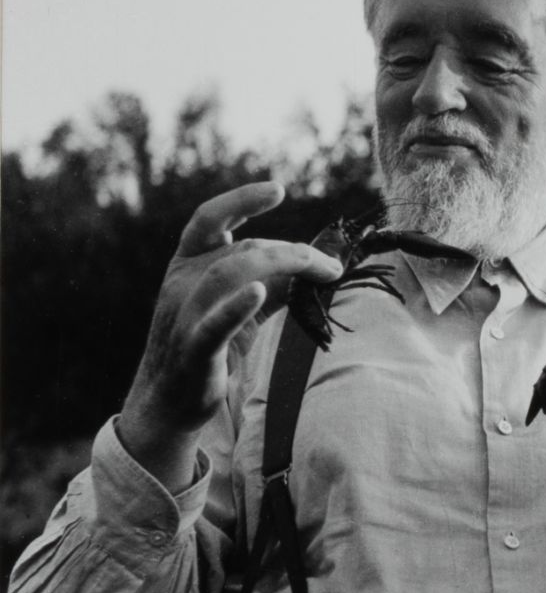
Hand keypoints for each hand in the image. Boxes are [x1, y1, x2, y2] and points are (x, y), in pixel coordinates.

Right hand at [119, 181, 342, 488]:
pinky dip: (236, 306)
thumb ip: (266, 281)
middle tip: (331, 267)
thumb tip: (316, 265)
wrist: (168, 402)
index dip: (241, 200)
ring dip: (281, 265)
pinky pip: (213, 322)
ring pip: (229, 272)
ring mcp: (184, 314)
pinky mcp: (193, 348)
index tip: (277, 189)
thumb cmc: (208, 348)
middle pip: (241, 249)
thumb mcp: (234, 304)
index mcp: (186, 265)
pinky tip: (259, 293)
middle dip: (293, 252)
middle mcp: (181, 282)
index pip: (209, 220)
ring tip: (318, 271)